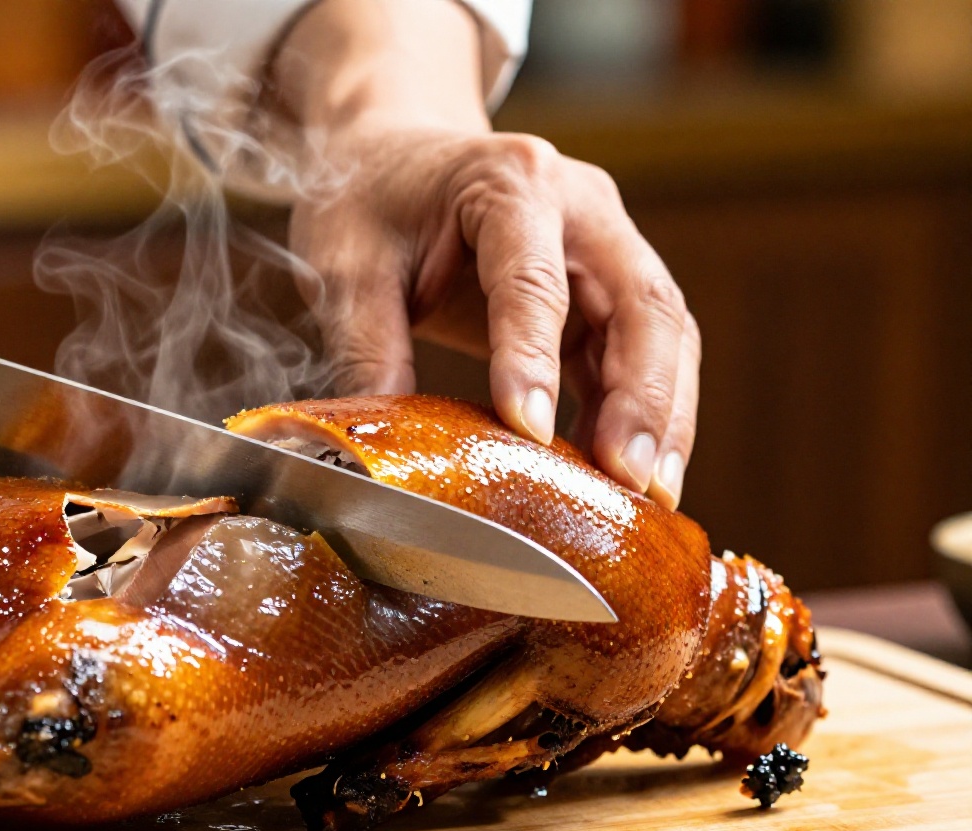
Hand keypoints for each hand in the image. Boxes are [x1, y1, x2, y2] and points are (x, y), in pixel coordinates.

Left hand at [271, 0, 698, 508]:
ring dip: (663, 414)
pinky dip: (649, 413)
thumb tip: (384, 447)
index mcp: (509, 180)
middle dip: (642, 395)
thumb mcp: (343, 265)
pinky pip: (647, 351)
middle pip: (639, 300)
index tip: (527, 432)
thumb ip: (364, 348)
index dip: (533, 357)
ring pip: (663, 329)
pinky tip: (629, 477)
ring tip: (647, 496)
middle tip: (628, 480)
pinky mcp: (608, 290)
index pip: (531, 277)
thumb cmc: (369, 202)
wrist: (393, 157)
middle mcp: (580, 205)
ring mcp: (606, 245)